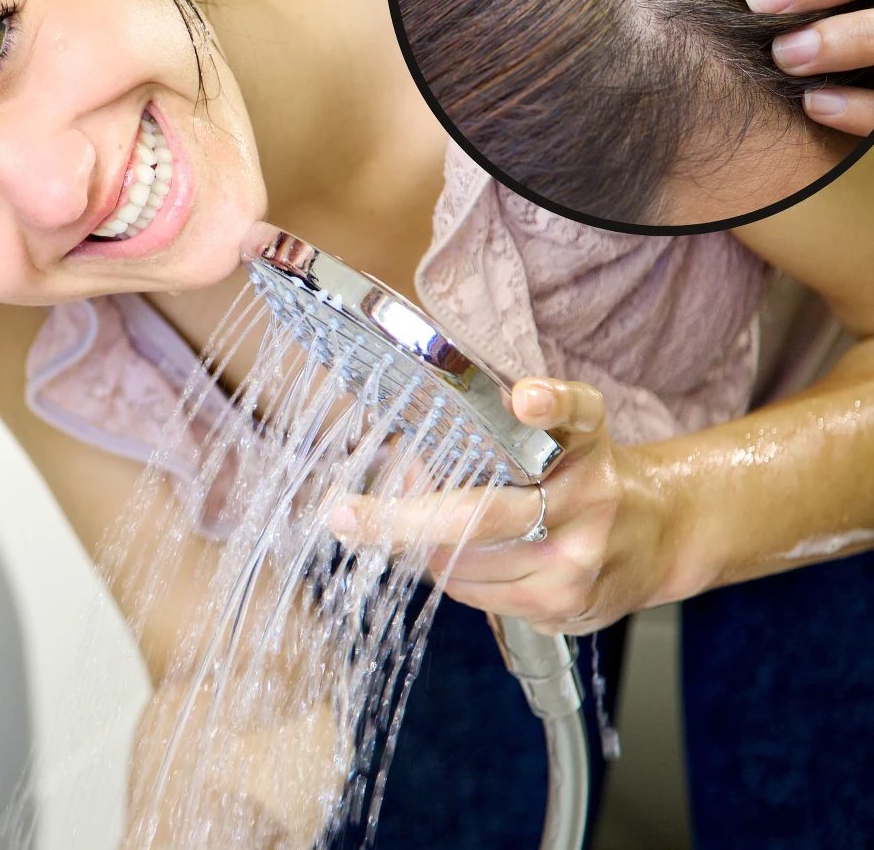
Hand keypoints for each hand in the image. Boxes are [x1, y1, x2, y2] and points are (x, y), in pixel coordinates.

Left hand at [325, 378, 677, 635]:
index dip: (549, 404)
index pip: (573, 414)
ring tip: (426, 531)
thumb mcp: (564, 431)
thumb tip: (407, 450)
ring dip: (426, 550)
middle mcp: (589, 499)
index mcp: (585, 441)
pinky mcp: (568, 608)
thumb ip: (500, 424)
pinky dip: (455, 577)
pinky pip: (480, 597)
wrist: (661, 535)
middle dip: (399, 520)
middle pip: (479, 516)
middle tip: (344, 516)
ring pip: (465, 566)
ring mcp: (579, 561)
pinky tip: (465, 559)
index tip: (526, 399)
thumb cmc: (587, 473)